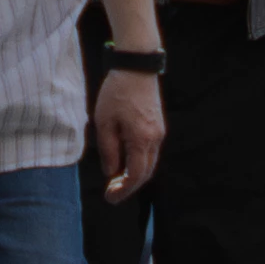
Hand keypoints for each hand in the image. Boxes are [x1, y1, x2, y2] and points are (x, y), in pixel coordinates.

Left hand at [90, 64, 165, 201]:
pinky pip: (150, 150)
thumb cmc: (117, 92)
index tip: (110, 198)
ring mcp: (159, 131)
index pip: (136, 176)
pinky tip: (125, 159)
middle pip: (146, 173)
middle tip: (111, 192)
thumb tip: (111, 172)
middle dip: (129, 186)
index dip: (123, 191)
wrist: (136, 66)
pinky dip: (138, 160)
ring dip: (134, 174)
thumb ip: (108, 150)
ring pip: (149, 162)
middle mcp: (155, 138)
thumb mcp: (105, 122)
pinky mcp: (158, 124)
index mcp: (142, 139)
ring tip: (115, 178)